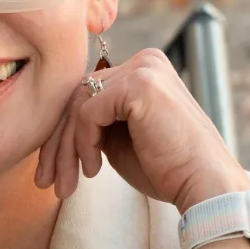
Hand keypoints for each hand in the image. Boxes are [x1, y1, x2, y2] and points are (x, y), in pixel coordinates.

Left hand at [35, 46, 247, 213]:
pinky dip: (83, 144)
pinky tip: (94, 169)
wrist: (203, 186)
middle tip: (45, 181)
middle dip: (57, 143)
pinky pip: (88, 113)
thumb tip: (58, 122)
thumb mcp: (121, 140)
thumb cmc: (167, 170)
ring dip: (65, 150)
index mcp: (145, 70)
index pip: (88, 93)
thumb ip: (96, 122)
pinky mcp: (138, 86)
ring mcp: (143, 69)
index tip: (52, 172)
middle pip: (78, 96)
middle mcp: (145, 62)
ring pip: (78, 105)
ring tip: (66, 184)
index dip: (63, 133)